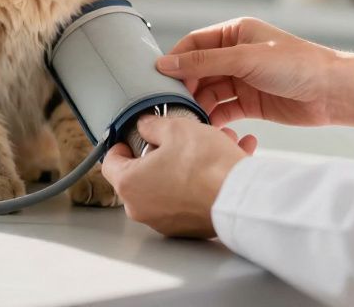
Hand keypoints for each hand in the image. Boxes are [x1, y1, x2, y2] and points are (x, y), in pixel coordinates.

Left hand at [100, 116, 254, 237]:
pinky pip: (189, 198)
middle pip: (143, 174)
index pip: (111, 161)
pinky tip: (223, 162)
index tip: (133, 138)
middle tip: (178, 139)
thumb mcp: (177, 128)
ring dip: (188, 164)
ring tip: (213, 144)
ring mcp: (166, 222)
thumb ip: (153, 125)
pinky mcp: (189, 228)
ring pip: (171, 184)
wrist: (243, 198)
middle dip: (163, 152)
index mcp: (130, 184)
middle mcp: (143, 208)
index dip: (123, 144)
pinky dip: (201, 181)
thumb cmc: (208, 167)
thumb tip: (146, 126)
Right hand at [157, 17, 353, 128]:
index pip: (194, 44)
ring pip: (208, 92)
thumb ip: (204, 62)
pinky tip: (208, 127)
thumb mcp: (247, 58)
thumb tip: (166, 63)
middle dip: (185, 87)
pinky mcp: (250, 103)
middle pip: (198, 71)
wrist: (333, 93)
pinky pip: (223, 109)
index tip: (159, 79)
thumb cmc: (298, 64)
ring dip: (199, 105)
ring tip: (190, 119)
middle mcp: (236, 55)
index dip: (176, 60)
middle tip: (173, 104)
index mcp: (235, 33)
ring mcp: (242, 79)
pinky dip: (213, 118)